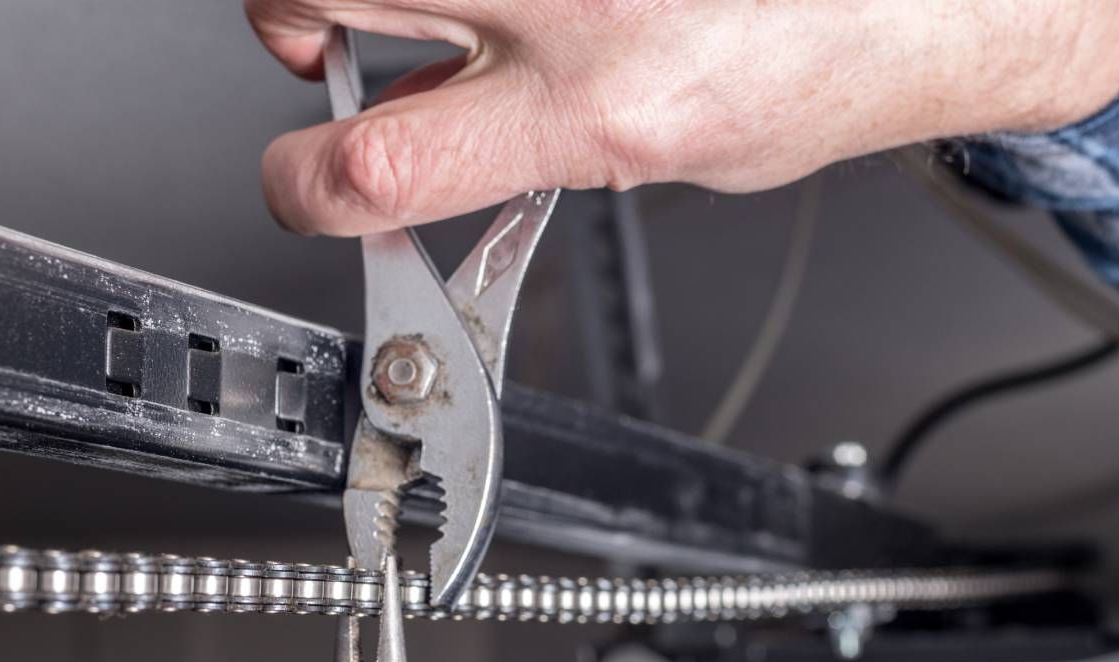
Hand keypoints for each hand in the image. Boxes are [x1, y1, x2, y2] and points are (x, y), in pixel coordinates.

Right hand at [246, 0, 1118, 234]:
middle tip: (334, 34)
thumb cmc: (826, 59)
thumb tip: (404, 135)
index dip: (303, 185)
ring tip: (438, 0)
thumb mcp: (660, 155)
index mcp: (600, 106)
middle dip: (293, 20)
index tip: (308, 177)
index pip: (374, 163)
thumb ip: (517, 148)